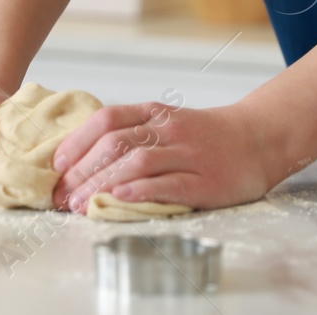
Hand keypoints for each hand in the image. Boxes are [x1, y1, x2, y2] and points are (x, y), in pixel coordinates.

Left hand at [49, 100, 290, 213]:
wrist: (259, 138)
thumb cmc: (206, 136)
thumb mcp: (168, 122)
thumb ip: (133, 133)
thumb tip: (83, 156)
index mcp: (155, 113)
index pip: (107, 120)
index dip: (77, 142)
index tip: (56, 166)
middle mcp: (169, 129)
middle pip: (115, 143)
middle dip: (83, 170)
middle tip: (62, 195)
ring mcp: (188, 153)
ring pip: (137, 162)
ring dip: (103, 183)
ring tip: (81, 204)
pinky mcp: (206, 180)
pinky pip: (169, 184)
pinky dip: (140, 191)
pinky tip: (119, 199)